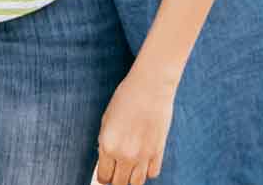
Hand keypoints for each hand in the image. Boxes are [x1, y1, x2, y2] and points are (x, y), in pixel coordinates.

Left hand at [95, 67, 178, 184]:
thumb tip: (106, 162)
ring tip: (129, 168)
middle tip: (116, 172)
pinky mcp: (159, 152)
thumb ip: (105, 144)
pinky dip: (148, 171)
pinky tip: (144, 161)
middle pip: (119, 184)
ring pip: (136, 183)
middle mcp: (125, 155)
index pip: (103, 177)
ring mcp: (144, 155)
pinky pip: (153, 173)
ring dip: (131, 178)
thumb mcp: (106, 122)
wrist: (150, 87)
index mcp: (108, 146)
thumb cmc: (125, 99)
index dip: (103, 178)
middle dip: (116, 180)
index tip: (105, 175)